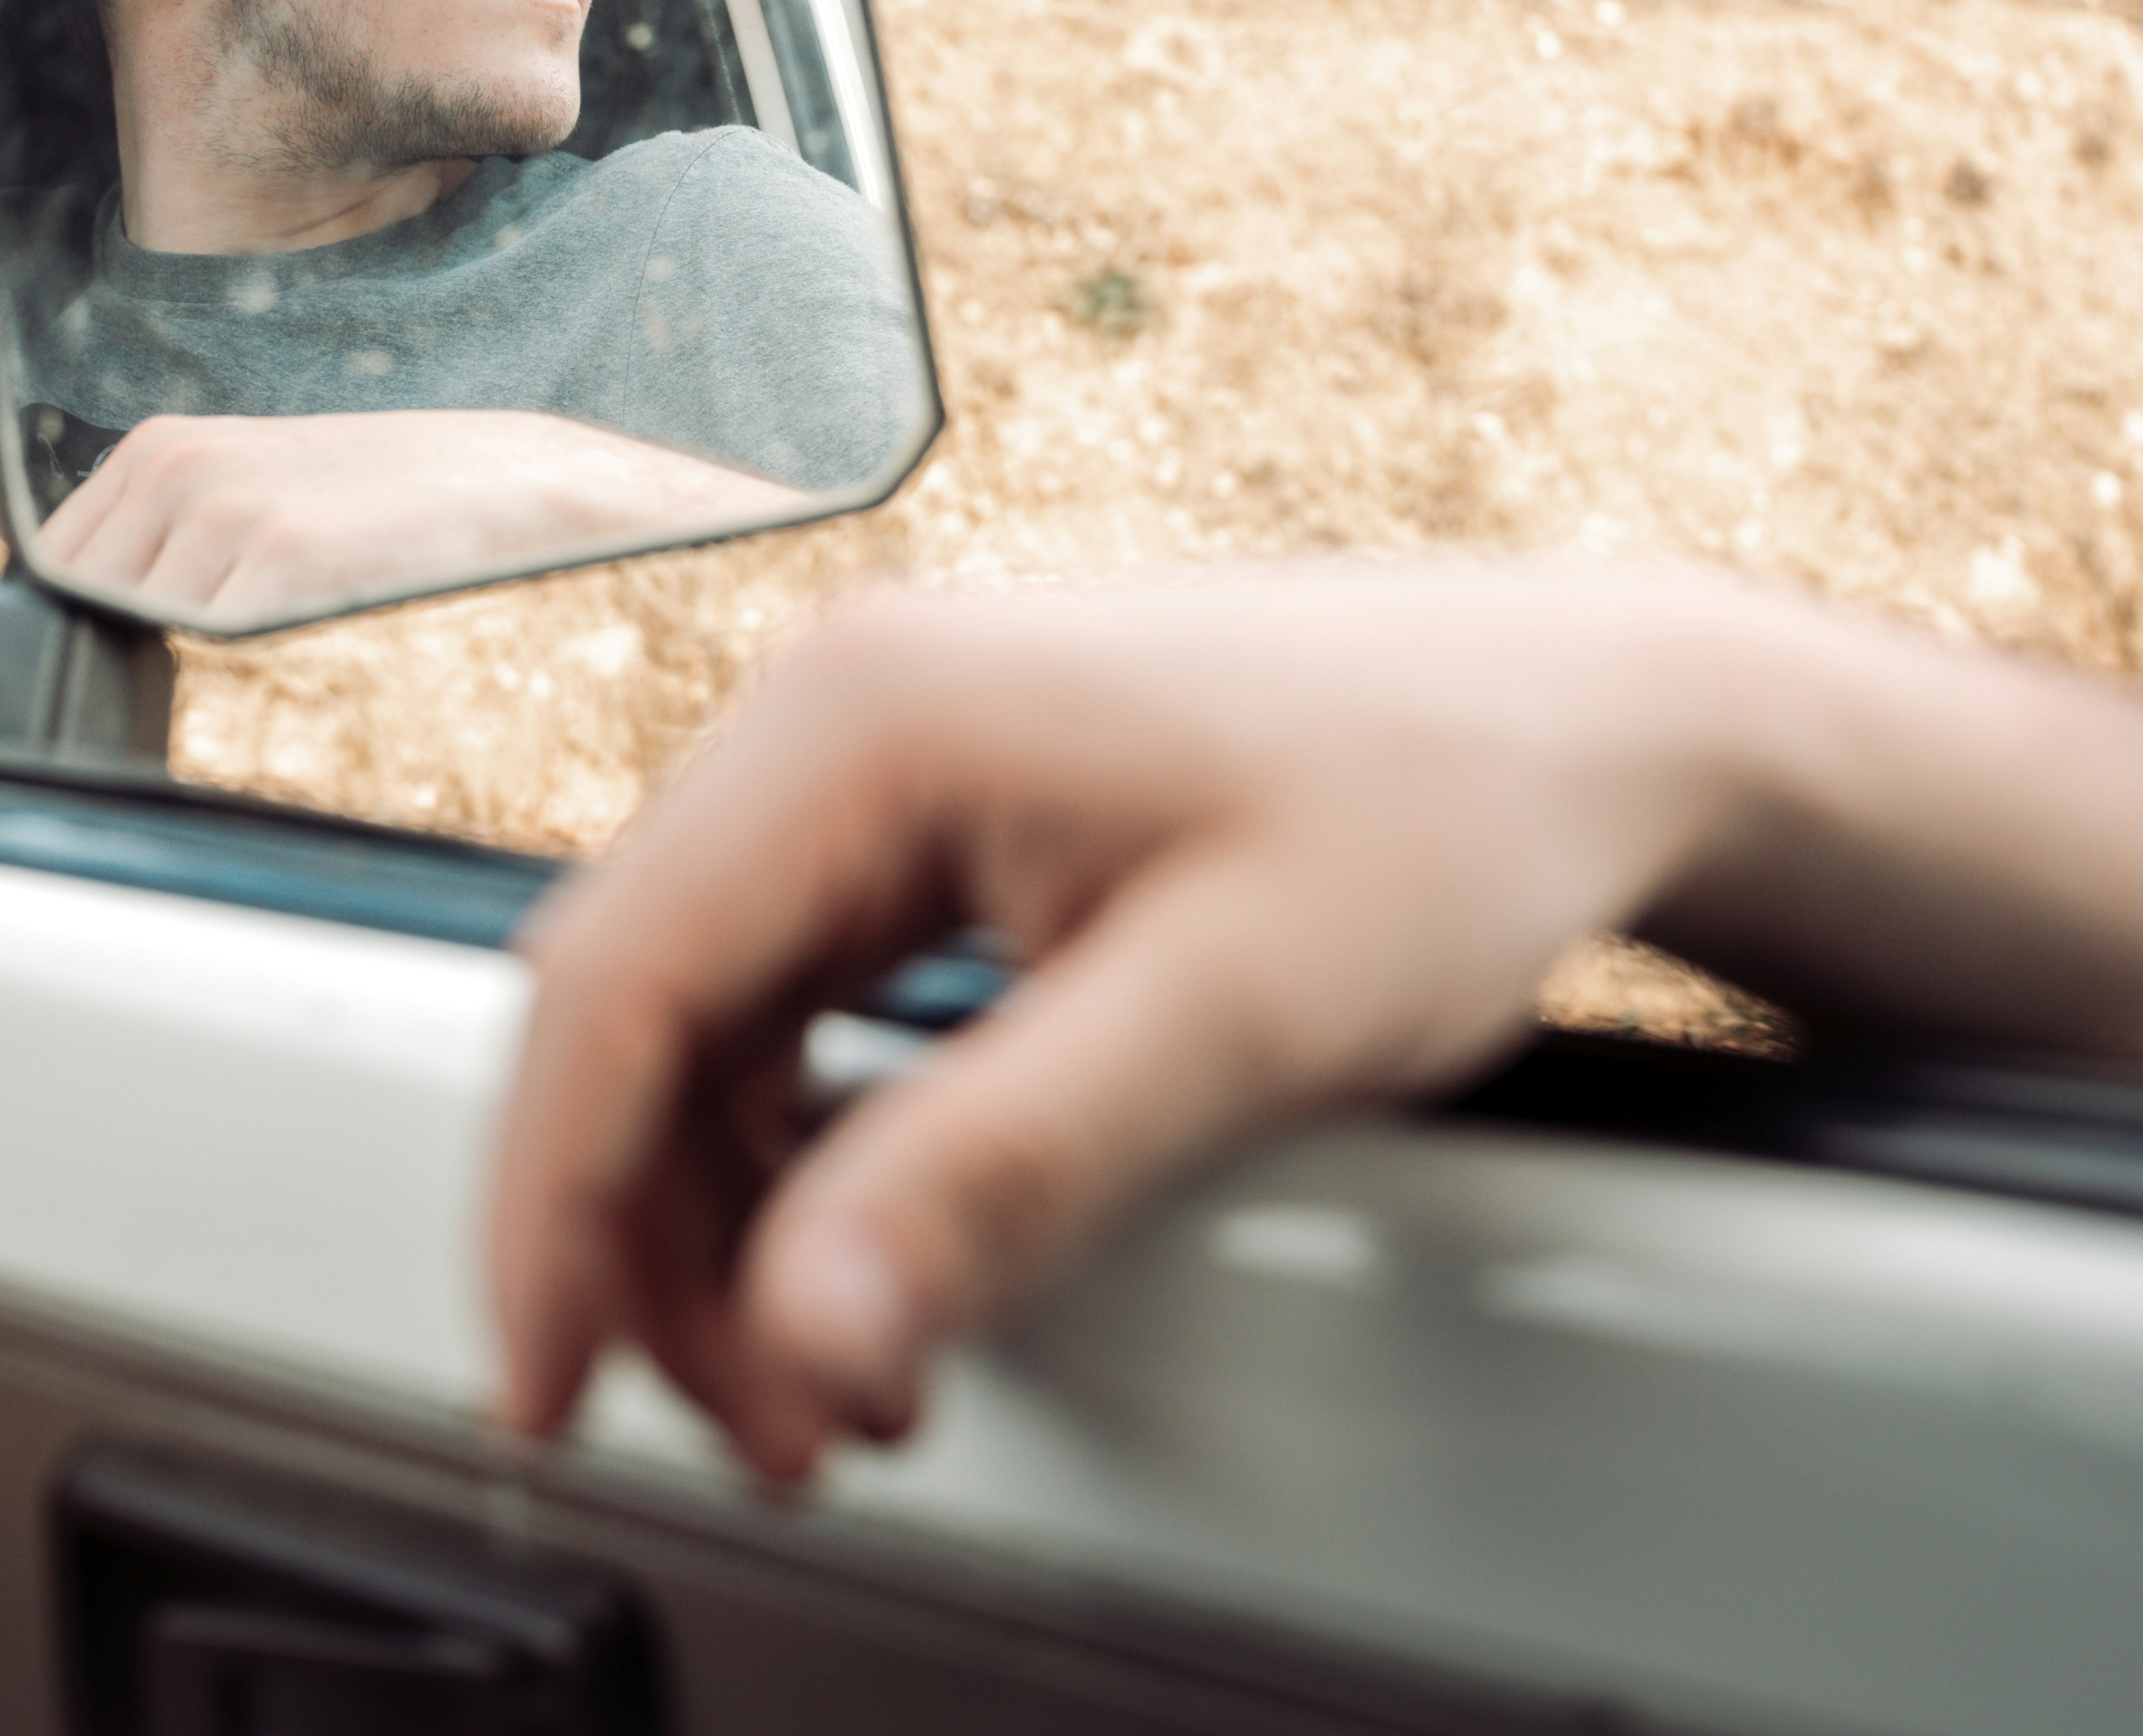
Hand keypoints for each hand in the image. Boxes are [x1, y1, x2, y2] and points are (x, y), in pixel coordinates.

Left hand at [30, 406, 807, 626]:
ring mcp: (222, 508)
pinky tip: (311, 632)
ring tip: (285, 624)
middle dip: (134, 628)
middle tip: (234, 631)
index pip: (65, 556)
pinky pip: (209, 640)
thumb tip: (106, 607)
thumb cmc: (391, 503)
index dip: (100, 603)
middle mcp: (178, 467)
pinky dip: (244, 660)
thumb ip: (178, 532)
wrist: (520, 484)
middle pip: (88, 594)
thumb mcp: (264, 486)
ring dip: (195, 649)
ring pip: (145, 624)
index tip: (154, 624)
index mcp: (165, 446)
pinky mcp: (277, 556)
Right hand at [486, 559, 1884, 1487]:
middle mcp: (844, 712)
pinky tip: (884, 1262)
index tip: (554, 1387)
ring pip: (702, 1026)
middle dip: (659, 1249)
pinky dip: (807, 1155)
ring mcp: (885, 760)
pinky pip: (795, 1005)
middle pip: (634, 1016)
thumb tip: (809, 1322)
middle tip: (764, 1429)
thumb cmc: (1446, 804)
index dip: (553, 1214)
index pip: (609, 988)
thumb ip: (999, 1170)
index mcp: (866, 718)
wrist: (1589, 719)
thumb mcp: (1231, 1016)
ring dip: (732, 1219)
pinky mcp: (938, 819)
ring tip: (842, 1383)